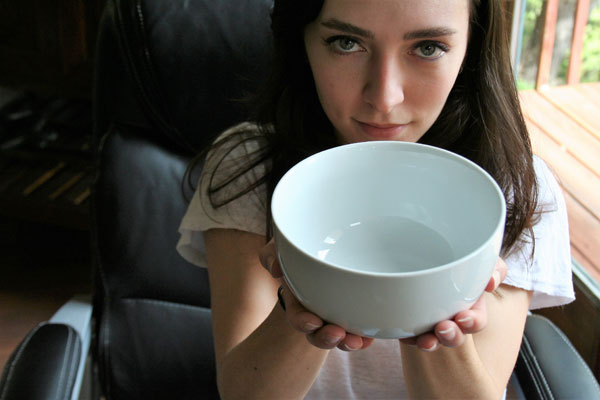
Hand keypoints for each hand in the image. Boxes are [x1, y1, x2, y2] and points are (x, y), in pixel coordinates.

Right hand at [259, 239, 374, 351]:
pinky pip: (361, 329)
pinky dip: (366, 335)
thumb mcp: (281, 249)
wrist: (323, 249)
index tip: (313, 322)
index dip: (304, 323)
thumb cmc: (300, 249)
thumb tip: (275, 268)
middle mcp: (317, 312)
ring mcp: (336, 314)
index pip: (299, 318)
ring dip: (348, 341)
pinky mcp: (355, 311)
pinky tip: (372, 335)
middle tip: (338, 334)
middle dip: (327, 339)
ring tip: (357, 341)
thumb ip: (272, 254)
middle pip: (319, 334)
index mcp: (298, 301)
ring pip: (341, 336)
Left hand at [400, 257, 507, 350]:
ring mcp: (430, 321)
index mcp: (469, 307)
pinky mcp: (409, 320)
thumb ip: (494, 268)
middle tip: (443, 328)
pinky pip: (407, 333)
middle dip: (450, 336)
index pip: (475, 322)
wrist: (428, 255)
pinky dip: (406, 335)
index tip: (463, 318)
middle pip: (453, 336)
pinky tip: (402, 331)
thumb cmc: (461, 260)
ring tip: (425, 341)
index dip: (472, 323)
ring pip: (431, 340)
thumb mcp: (483, 261)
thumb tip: (491, 282)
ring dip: (430, 342)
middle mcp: (450, 318)